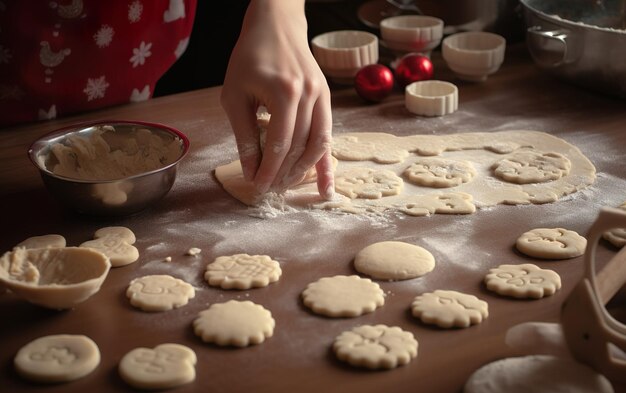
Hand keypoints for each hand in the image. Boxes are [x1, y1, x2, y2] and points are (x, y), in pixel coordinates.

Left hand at [220, 0, 333, 198]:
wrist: (276, 26)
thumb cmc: (249, 58)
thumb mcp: (235, 95)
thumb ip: (245, 135)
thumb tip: (250, 171)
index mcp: (285, 93)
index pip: (279, 144)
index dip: (268, 170)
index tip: (257, 187)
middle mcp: (309, 96)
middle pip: (299, 147)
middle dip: (283, 174)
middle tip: (268, 190)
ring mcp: (322, 97)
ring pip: (318, 146)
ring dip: (302, 171)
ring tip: (286, 186)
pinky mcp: (326, 99)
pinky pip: (329, 136)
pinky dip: (325, 163)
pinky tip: (325, 187)